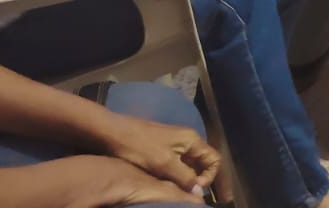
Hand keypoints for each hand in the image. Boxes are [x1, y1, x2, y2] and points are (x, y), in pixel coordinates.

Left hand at [44, 154, 203, 205]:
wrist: (113, 133)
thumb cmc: (140, 147)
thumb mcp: (164, 164)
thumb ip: (185, 177)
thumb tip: (200, 192)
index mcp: (192, 140)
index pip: (214, 159)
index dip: (209, 177)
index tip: (194, 189)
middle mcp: (187, 140)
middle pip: (203, 163)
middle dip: (198, 180)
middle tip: (184, 194)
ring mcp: (174, 144)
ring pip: (189, 166)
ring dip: (185, 180)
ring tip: (173, 191)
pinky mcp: (162, 149)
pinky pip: (177, 165)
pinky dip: (174, 176)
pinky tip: (164, 184)